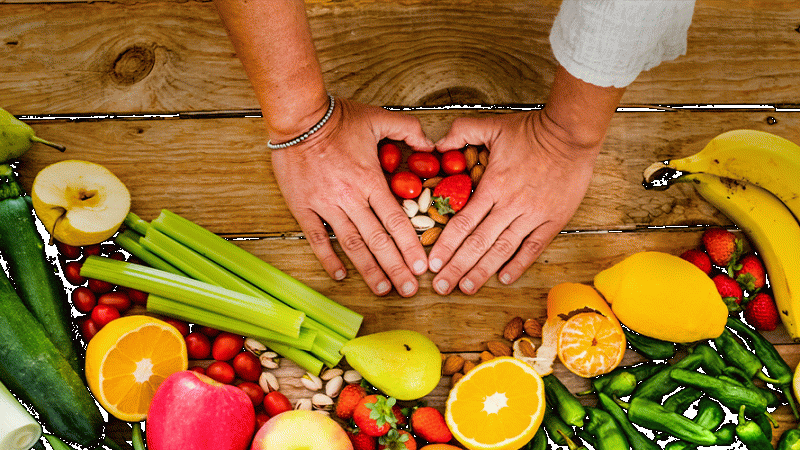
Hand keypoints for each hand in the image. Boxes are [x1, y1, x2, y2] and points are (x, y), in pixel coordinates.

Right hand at [271, 98, 433, 296]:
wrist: (297, 118)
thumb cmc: (338, 118)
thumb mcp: (379, 118)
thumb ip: (409, 129)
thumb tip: (433, 143)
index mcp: (370, 180)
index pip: (396, 221)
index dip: (410, 247)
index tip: (422, 267)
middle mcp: (350, 198)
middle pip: (377, 240)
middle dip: (395, 268)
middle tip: (409, 290)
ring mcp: (325, 205)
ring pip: (351, 244)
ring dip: (368, 269)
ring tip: (383, 289)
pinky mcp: (302, 207)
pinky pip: (316, 238)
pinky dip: (328, 258)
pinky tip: (340, 275)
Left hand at [427, 110, 601, 294]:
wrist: (572, 133)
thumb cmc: (531, 130)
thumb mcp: (491, 125)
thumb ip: (461, 132)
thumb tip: (435, 144)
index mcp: (493, 185)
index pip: (463, 222)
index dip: (446, 245)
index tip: (432, 263)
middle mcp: (510, 205)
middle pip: (478, 243)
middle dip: (457, 267)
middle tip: (441, 286)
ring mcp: (533, 215)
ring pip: (503, 250)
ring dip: (482, 272)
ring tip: (465, 288)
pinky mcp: (553, 220)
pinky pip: (533, 247)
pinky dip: (519, 265)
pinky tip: (503, 279)